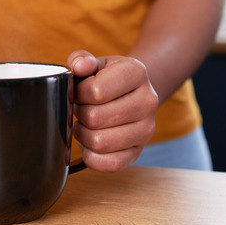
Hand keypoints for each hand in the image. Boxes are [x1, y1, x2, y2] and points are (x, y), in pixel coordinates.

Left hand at [68, 50, 158, 172]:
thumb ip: (82, 60)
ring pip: (100, 142)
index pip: (96, 91)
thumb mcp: (97, 63)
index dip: (78, 93)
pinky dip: (92, 156)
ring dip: (83, 135)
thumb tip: (78, 67)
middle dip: (79, 114)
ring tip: (85, 124)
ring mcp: (146, 129)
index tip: (79, 91)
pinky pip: (110, 164)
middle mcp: (147, 101)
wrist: (134, 93)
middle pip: (95, 118)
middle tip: (81, 108)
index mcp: (136, 73)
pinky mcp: (138, 152)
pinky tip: (90, 143)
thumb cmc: (109, 78)